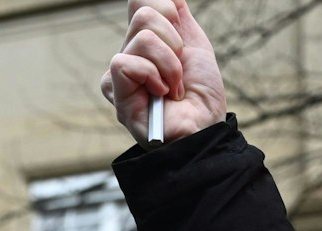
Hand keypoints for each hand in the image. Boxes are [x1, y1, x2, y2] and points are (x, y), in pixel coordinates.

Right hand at [103, 0, 226, 145]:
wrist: (205, 127)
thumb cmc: (201, 95)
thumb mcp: (195, 45)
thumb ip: (179, 17)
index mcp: (143, 44)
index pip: (140, 2)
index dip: (167, 10)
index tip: (183, 40)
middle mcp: (128, 56)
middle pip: (141, 13)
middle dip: (174, 38)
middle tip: (181, 67)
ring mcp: (119, 76)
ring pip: (140, 37)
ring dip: (170, 62)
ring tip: (175, 86)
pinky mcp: (117, 94)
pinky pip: (124, 63)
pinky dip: (153, 75)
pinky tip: (162, 94)